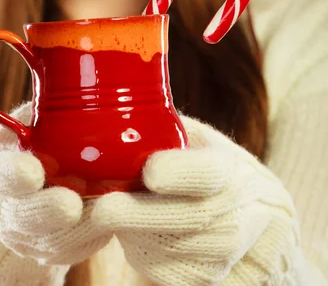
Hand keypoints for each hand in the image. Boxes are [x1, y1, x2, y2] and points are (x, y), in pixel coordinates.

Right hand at [0, 103, 111, 268]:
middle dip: (45, 211)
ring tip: (110, 210)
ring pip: (54, 239)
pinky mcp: (59, 247)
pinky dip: (98, 234)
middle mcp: (8, 208)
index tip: (31, 170)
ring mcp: (32, 234)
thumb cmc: (28, 146)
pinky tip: (120, 215)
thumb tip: (76, 58)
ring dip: (82, 228)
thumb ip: (44, 102)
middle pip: (24, 216)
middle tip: (69, 204)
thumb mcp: (24, 124)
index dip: (11, 175)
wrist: (15, 197)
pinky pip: (78, 247)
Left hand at [93, 116, 300, 285]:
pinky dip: (143, 255)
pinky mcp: (212, 279)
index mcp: (230, 168)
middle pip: (191, 218)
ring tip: (108, 216)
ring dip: (136, 236)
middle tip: (102, 209)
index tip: (150, 171)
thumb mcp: (201, 142)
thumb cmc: (217, 172)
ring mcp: (228, 252)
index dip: (181, 173)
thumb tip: (115, 97)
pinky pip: (169, 273)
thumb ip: (167, 127)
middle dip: (142, 216)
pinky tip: (132, 235)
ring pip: (176, 251)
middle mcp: (238, 211)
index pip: (209, 172)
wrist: (263, 224)